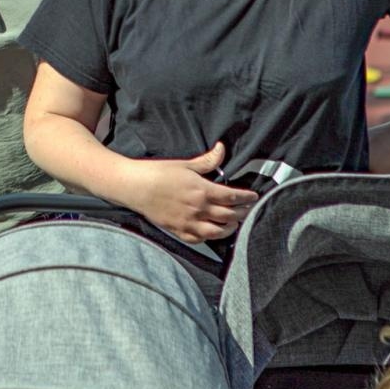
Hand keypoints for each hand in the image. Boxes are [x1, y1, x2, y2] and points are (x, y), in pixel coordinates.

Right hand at [123, 142, 257, 244]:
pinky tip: (214, 232)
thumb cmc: (158, 172)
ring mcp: (190, 223)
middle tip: (248, 209)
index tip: (254, 196)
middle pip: (230, 215)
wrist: (135, 187)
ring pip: (219, 232)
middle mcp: (199, 209)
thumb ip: (207, 160)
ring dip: (230, 227)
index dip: (247, 198)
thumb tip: (222, 149)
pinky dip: (211, 237)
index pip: (233, 197)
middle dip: (243, 212)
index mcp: (203, 191)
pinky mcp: (179, 231)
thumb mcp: (185, 164)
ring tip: (235, 222)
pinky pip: (201, 239)